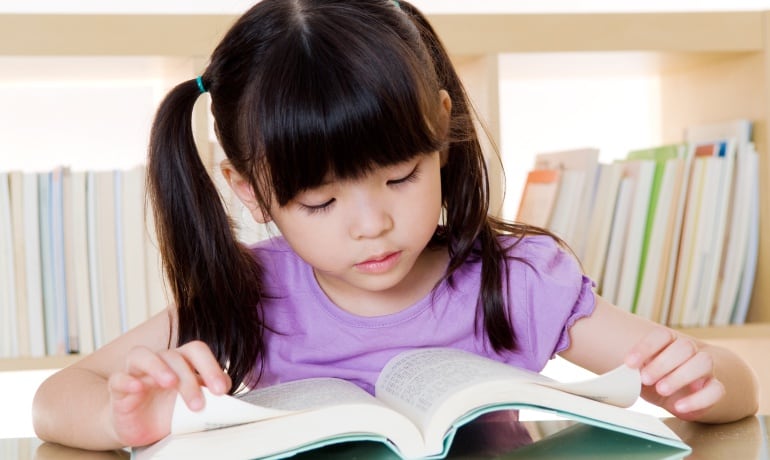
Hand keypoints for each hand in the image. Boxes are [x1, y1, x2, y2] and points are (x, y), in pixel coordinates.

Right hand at [106, 340, 231, 446]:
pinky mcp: (119, 389)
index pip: (196, 351)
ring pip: (143, 356)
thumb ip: (209, 392)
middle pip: (174, 355)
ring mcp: (137, 373)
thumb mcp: (192, 403)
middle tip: (198, 404)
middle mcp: (160, 362)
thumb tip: (226, 385)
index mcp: (181, 362)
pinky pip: (119, 378)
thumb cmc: (168, 410)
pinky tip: (137, 388)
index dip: (211, 367)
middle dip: (189, 379)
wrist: (140, 426)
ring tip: (170, 383)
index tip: (221, 391)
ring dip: (158, 367)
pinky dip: (127, 381)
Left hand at [624, 328, 724, 419]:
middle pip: (684, 346)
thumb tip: (616, 376)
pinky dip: (697, 399)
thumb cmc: (658, 379)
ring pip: (703, 362)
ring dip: (680, 376)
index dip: (645, 347)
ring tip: (661, 390)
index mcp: (670, 343)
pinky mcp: (716, 388)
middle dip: (663, 363)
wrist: (685, 394)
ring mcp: (706, 369)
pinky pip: (716, 390)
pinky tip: (679, 407)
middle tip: (645, 379)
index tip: (629, 363)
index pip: (661, 336)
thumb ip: (635, 370)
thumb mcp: (644, 372)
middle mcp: (690, 352)